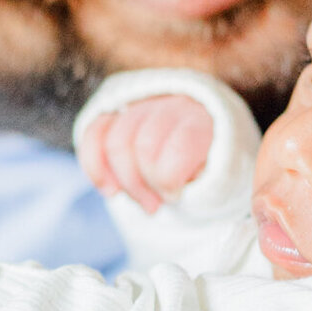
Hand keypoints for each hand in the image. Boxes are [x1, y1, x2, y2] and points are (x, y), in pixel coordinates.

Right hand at [78, 97, 213, 213]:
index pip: (179, 145)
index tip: (173, 196)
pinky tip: (110, 190)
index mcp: (201, 120)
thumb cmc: (206, 163)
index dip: (168, 179)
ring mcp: (139, 105)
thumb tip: (174, 186)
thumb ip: (200, 179)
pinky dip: (95, 168)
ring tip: (140, 202)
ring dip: (123, 183)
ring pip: (115, 142)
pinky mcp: (114, 112)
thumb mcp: (218, 174)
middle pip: (142, 145)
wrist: (195, 136)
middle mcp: (169, 105)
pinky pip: (93, 134)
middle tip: (155, 205)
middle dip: (144, 185)